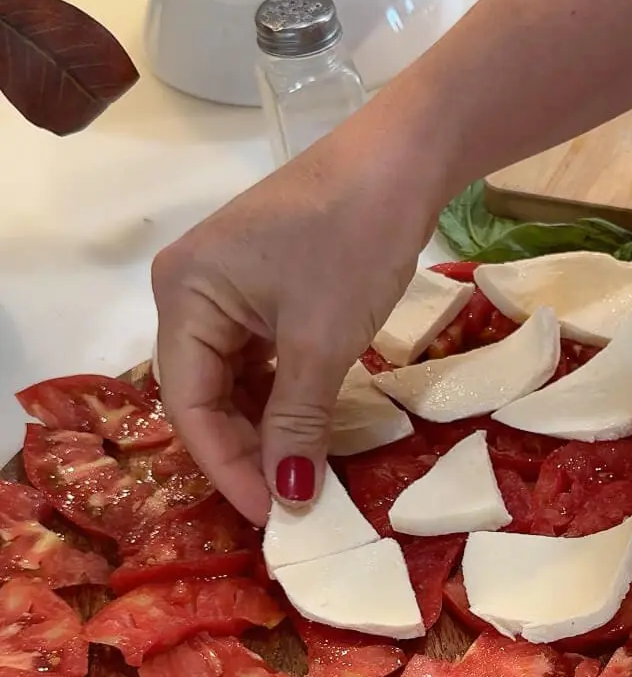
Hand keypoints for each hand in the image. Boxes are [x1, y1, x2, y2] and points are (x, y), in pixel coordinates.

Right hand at [151, 92, 447, 524]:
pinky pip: (259, 359)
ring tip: (302, 482)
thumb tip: (289, 501)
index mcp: (182, 296)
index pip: (189, 405)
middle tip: (289, 509)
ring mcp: (225, 287)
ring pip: (234, 382)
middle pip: (204, 396)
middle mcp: (188, 291)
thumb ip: (297, 423)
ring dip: (266, 431)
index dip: (229, 467)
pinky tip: (309, 433)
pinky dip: (283, 398)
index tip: (272, 519)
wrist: (403, 157)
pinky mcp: (262, 286)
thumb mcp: (321, 341)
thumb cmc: (352, 239)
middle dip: (245, 454)